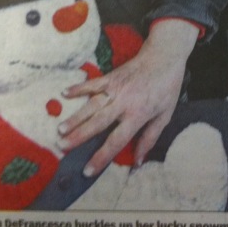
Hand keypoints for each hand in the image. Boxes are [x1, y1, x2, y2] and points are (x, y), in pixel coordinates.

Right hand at [57, 19, 198, 175]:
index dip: (102, 157)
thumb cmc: (167, 87)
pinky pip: (92, 84)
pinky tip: (64, 93)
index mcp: (138, 114)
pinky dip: (78, 88)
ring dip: (75, 117)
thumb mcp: (165, 115)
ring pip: (91, 105)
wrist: (165, 56)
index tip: (87, 170)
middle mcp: (123, 102)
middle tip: (62, 147)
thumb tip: (138, 162)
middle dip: (79, 136)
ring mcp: (115, 88)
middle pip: (98, 123)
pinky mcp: (111, 76)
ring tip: (60, 129)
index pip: (117, 140)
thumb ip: (150, 138)